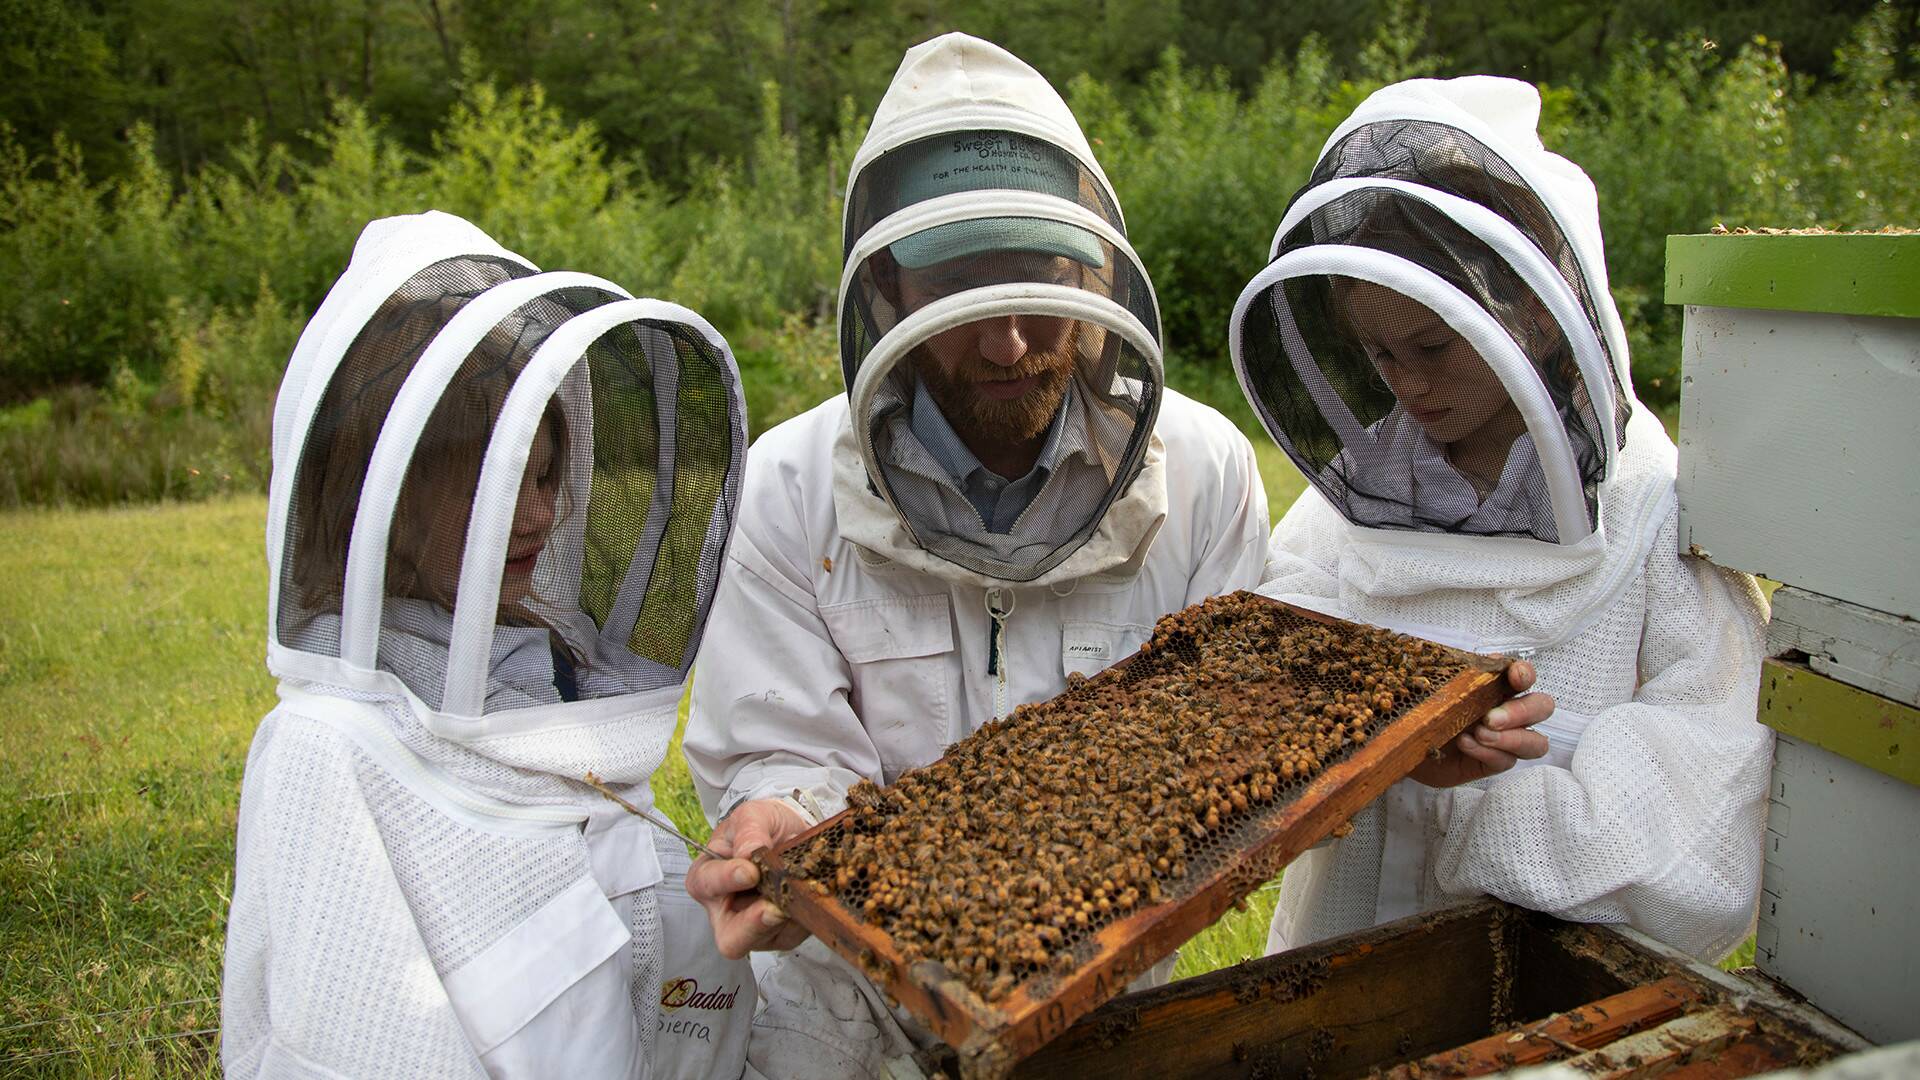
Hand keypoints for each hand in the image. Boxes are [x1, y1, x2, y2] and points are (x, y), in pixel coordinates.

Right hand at [686, 798, 813, 957]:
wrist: (791, 834)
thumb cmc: (761, 827)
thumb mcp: (753, 815)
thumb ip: (748, 830)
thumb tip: (749, 852)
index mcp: (707, 879)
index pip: (707, 886)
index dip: (727, 880)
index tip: (750, 872)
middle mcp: (726, 911)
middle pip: (730, 938)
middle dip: (753, 926)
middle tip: (775, 909)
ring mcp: (754, 928)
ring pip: (767, 940)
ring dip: (787, 919)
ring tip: (801, 893)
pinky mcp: (782, 935)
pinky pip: (794, 935)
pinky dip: (805, 916)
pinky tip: (810, 896)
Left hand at [1409, 660, 1553, 788]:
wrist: (1404, 738)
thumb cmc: (1424, 707)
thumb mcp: (1438, 685)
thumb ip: (1463, 672)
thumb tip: (1487, 661)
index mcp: (1497, 685)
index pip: (1525, 675)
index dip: (1526, 674)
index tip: (1515, 677)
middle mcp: (1508, 710)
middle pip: (1542, 708)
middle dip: (1521, 712)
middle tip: (1491, 718)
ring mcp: (1505, 738)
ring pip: (1535, 742)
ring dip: (1511, 738)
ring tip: (1480, 734)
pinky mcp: (1494, 761)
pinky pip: (1505, 761)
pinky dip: (1487, 752)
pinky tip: (1465, 744)